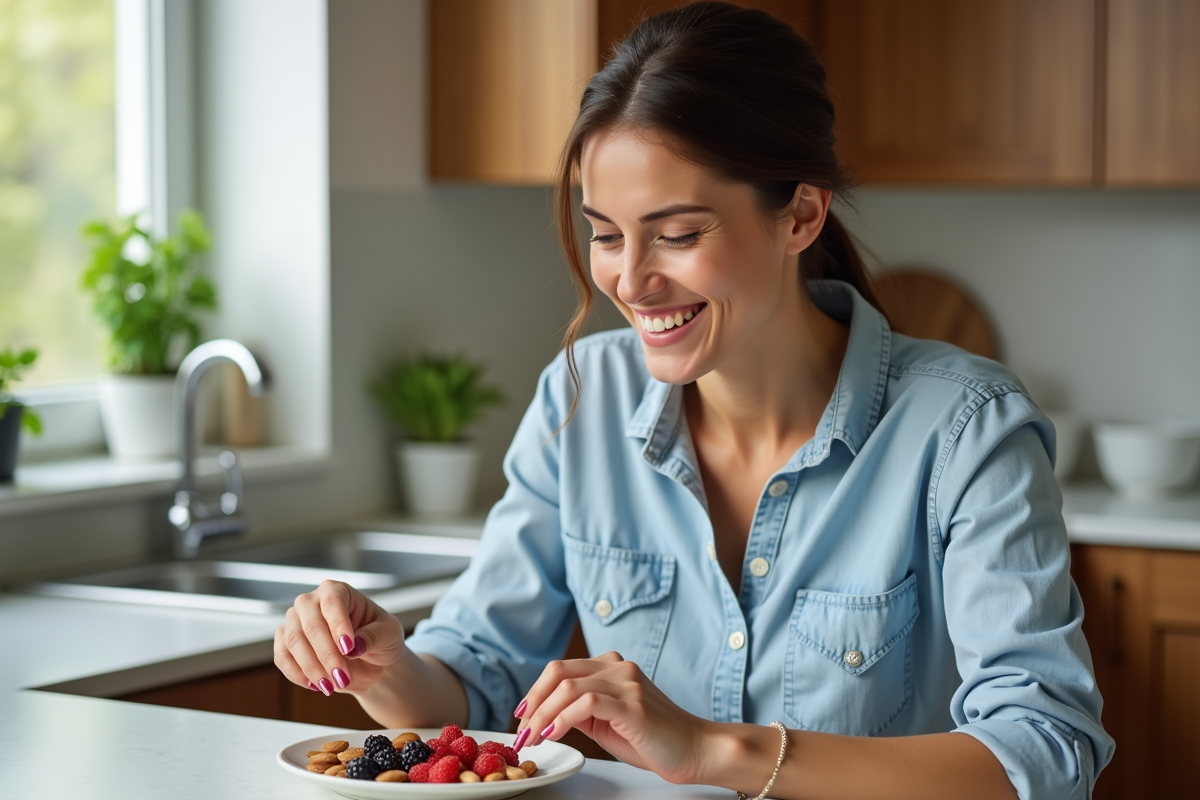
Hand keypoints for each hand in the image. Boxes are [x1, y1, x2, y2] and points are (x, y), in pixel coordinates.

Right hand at [274, 579, 404, 696]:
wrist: (371, 661)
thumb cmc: (381, 639)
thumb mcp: (389, 634)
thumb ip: (373, 636)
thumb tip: (354, 645)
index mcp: (338, 591)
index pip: (333, 603)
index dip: (339, 626)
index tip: (348, 649)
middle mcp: (312, 601)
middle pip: (311, 624)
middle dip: (327, 655)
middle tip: (342, 677)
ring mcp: (295, 620)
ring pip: (294, 642)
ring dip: (312, 667)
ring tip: (332, 686)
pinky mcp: (286, 642)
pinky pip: (282, 657)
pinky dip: (297, 674)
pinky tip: (316, 685)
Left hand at [514, 651, 712, 784]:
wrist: (694, 750)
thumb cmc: (654, 740)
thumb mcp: (608, 722)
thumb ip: (582, 710)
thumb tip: (547, 714)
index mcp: (612, 667)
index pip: (561, 669)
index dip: (534, 692)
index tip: (521, 717)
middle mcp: (619, 667)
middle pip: (559, 672)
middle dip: (532, 702)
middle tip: (522, 731)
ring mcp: (627, 683)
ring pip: (568, 686)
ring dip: (542, 714)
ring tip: (534, 738)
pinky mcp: (633, 705)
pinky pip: (587, 703)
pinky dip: (563, 718)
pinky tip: (554, 734)